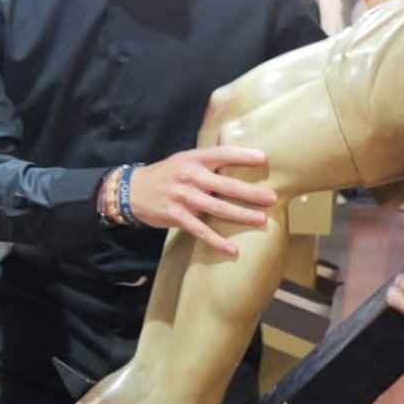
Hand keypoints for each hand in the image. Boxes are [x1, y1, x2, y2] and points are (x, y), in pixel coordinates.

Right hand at [124, 146, 276, 255]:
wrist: (131, 191)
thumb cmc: (166, 174)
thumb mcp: (184, 159)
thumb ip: (207, 160)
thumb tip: (237, 155)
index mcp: (194, 159)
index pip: (222, 154)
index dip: (242, 155)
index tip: (263, 158)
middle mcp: (190, 176)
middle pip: (226, 185)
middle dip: (251, 193)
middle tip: (272, 198)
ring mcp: (184, 197)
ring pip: (218, 208)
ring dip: (241, 215)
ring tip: (261, 220)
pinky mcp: (177, 216)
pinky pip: (201, 230)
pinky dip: (217, 241)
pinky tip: (231, 249)